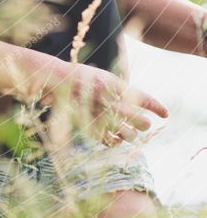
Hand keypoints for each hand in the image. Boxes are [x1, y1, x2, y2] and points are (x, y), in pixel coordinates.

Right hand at [35, 57, 168, 144]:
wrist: (51, 77)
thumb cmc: (79, 78)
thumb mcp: (100, 77)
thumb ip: (117, 89)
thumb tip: (139, 103)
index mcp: (111, 82)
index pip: (140, 96)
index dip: (155, 106)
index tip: (166, 115)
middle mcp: (105, 95)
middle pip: (134, 116)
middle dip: (141, 123)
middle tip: (145, 125)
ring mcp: (94, 109)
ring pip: (122, 130)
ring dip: (128, 134)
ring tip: (129, 134)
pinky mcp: (85, 121)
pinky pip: (105, 137)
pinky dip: (111, 140)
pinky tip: (113, 139)